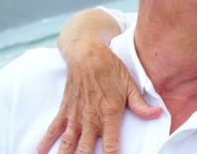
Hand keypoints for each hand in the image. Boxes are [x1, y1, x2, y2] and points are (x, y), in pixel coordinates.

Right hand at [37, 41, 162, 153]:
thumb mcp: (130, 85)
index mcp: (110, 113)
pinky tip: (39, 152)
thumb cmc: (111, 68)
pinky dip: (46, 142)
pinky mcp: (65, 110)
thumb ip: (141, 104)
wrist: (87, 53)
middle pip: (86, 150)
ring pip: (68, 144)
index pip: (110, 145)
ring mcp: (76, 115)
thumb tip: (157, 115)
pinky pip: (53, 129)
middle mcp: (91, 118)